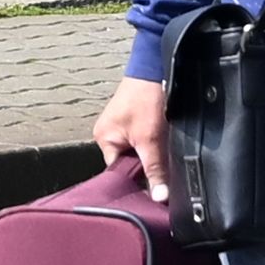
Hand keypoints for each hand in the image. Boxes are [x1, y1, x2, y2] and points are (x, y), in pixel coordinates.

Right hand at [91, 72, 172, 202]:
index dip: (134, 182)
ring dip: (149, 153)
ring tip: (160, 151)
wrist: (155, 66)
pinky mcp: (132, 120)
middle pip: (127, 163)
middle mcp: (107, 134)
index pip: (117, 173)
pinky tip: (161, 141)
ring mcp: (120, 127)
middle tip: (160, 170)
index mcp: (104, 140)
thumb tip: (158, 197)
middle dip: (143, 166)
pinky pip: (141, 140)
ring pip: (136, 152)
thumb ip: (153, 169)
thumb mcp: (151, 139)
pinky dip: (151, 143)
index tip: (152, 191)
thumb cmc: (146, 98)